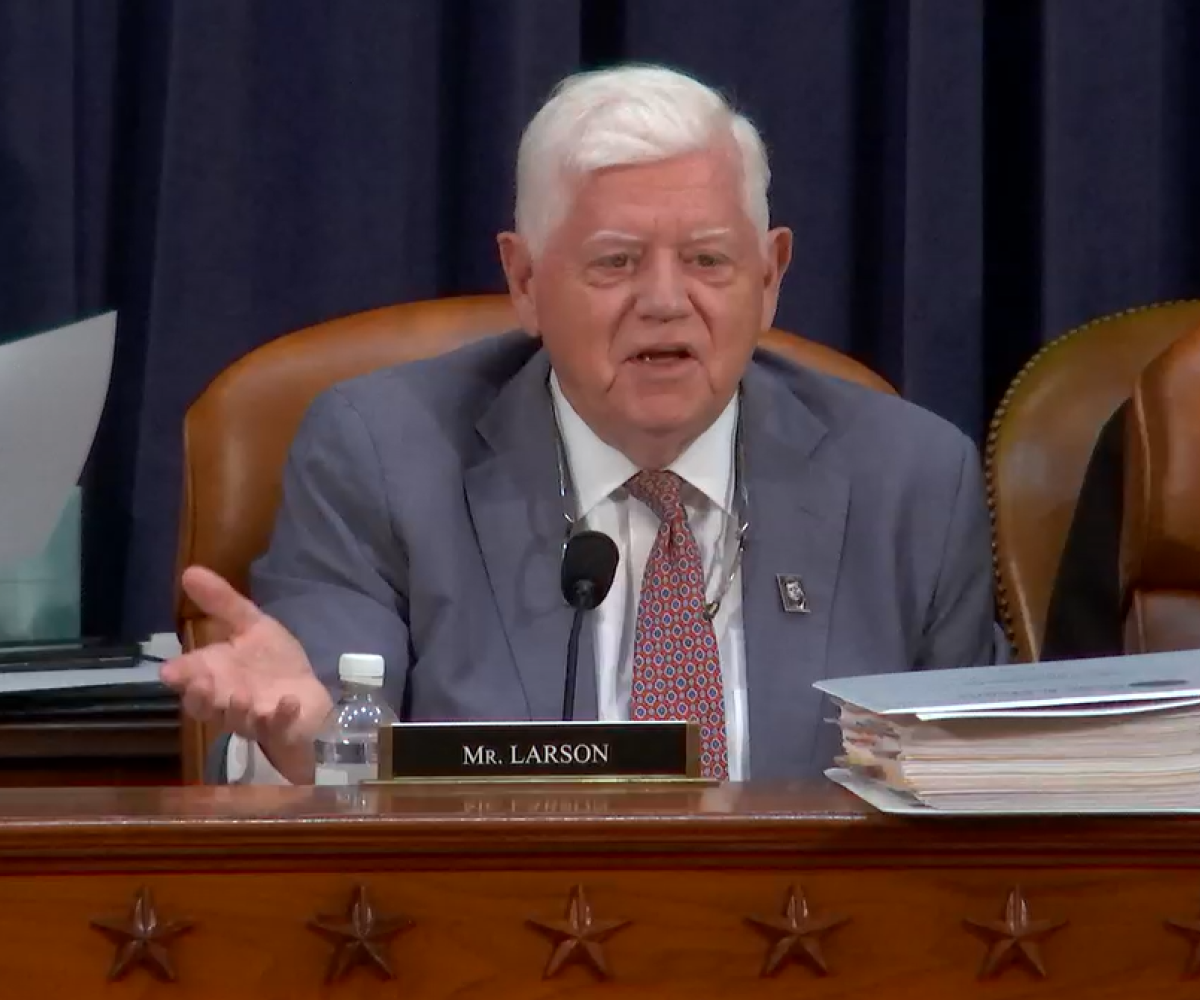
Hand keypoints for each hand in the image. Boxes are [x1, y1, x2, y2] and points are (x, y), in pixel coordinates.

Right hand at [160, 566, 332, 782]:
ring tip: (242, 695)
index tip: (172, 671)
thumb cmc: (274, 664)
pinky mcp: (281, 728)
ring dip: (238, 708)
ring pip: (237, 720)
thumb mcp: (251, 627)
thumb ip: (222, 603)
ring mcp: (253, 719)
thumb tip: (188, 571)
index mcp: (215, 676)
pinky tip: (288, 701)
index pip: (188, 679)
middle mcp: (227, 701)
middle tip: (202, 683)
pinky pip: (278, 726)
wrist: (308, 699)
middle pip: (205, 706)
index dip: (181, 677)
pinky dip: (281, 715)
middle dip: (202, 696)